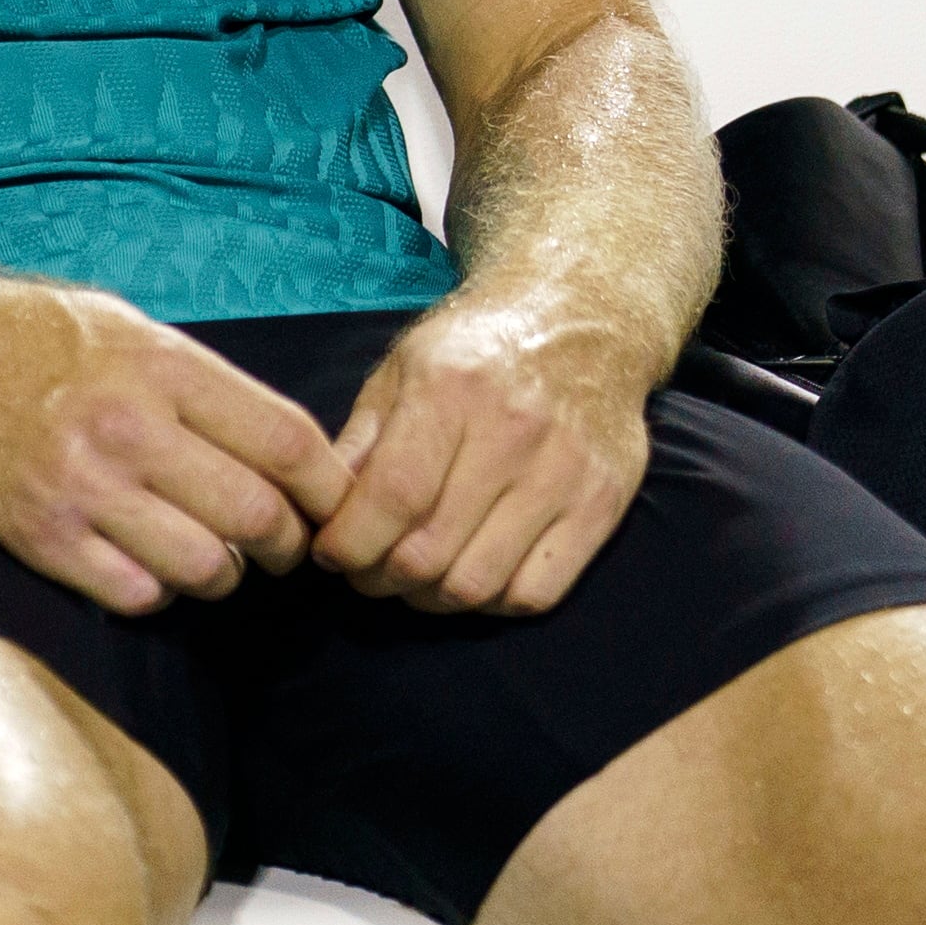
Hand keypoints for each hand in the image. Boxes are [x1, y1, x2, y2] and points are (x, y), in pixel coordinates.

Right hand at [0, 275, 349, 614]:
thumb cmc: (35, 335)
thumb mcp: (130, 327)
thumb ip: (205, 385)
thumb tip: (287, 454)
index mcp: (161, 365)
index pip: (288, 441)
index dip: (327, 486)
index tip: (331, 502)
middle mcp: (127, 427)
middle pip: (257, 515)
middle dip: (289, 543)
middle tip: (285, 545)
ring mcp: (81, 487)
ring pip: (206, 568)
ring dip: (226, 573)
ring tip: (216, 555)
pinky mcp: (42, 537)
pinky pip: (138, 593)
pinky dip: (159, 590)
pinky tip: (150, 561)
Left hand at [310, 297, 659, 614]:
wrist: (584, 320)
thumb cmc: (478, 348)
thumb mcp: (405, 366)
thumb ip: (363, 437)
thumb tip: (322, 508)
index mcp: (452, 389)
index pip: (393, 495)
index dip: (351, 542)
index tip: (331, 554)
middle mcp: (514, 431)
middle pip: (430, 551)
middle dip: (380, 578)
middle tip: (366, 571)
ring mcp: (565, 472)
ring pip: (478, 584)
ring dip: (431, 599)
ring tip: (413, 578)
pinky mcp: (603, 505)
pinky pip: (535, 594)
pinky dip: (490, 604)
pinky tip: (471, 577)